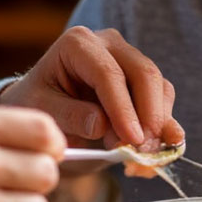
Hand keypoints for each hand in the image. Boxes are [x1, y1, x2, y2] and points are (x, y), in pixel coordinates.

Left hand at [0, 26, 183, 149]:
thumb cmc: (37, 104)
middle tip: (145, 150)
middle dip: (150, 115)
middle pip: (144, 74)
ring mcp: (130, 60)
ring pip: (159, 88)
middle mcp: (110, 44)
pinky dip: (163, 128)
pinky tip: (152, 154)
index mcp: (79, 43)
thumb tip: (102, 125)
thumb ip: (68, 115)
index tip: (132, 140)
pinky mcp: (143, 81)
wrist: (45, 108)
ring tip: (144, 157)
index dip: (123, 109)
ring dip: (158, 125)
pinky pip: (164, 101)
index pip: (109, 74)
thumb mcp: (41, 110)